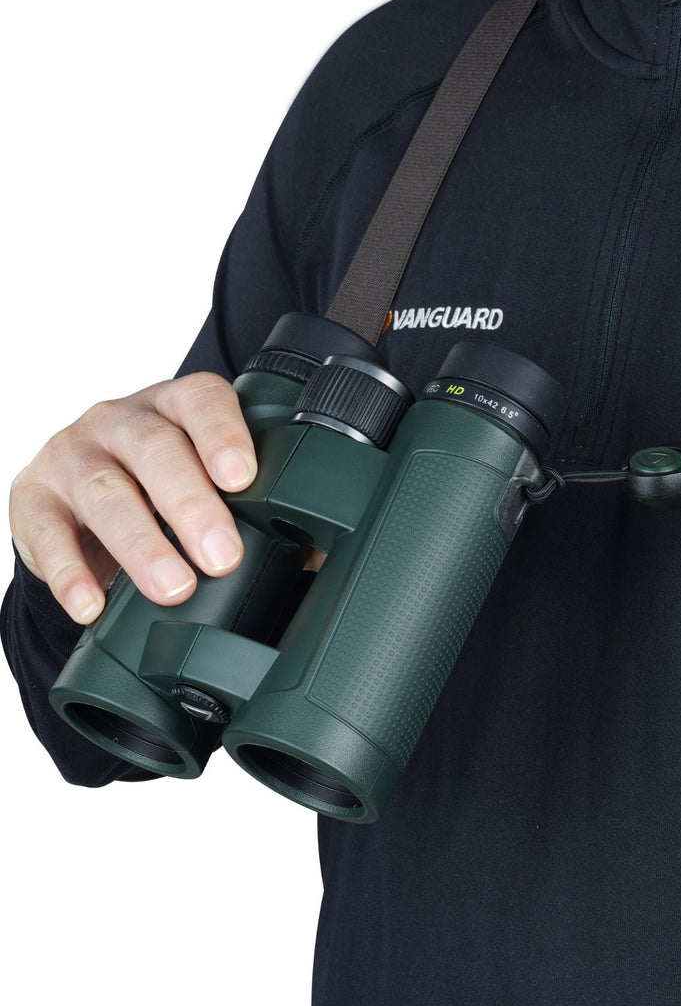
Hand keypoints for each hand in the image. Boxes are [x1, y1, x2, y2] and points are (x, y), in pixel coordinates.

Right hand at [9, 373, 255, 623]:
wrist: (78, 488)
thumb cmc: (164, 482)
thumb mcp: (206, 475)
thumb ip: (255, 501)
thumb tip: (321, 553)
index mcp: (176, 405)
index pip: (202, 401)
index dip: (223, 434)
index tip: (244, 478)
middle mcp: (122, 421)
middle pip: (155, 451)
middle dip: (191, 505)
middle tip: (223, 555)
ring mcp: (73, 456)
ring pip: (105, 493)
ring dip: (142, 545)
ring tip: (174, 588)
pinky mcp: (33, 498)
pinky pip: (45, 533)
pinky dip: (69, 573)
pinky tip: (92, 604)